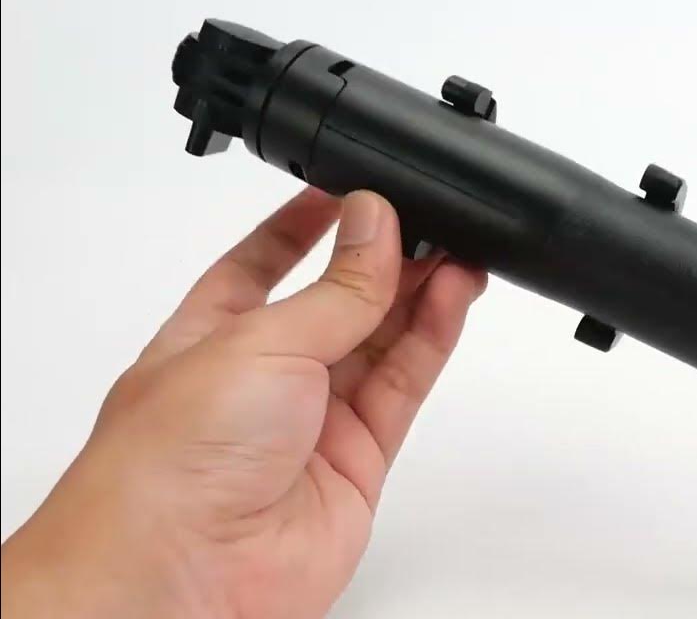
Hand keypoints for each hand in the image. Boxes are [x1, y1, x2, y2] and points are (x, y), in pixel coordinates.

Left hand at [0, 189, 485, 617]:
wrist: (184, 573)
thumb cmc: (172, 459)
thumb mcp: (259, 342)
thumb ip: (336, 288)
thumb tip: (377, 222)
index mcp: (211, 335)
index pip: (261, 264)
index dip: (305, 226)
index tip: (350, 188)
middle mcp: (264, 377)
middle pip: (337, 301)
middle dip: (383, 257)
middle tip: (430, 215)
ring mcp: (314, 420)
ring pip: (381, 341)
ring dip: (421, 293)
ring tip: (460, 246)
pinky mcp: (360, 460)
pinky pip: (404, 386)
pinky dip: (433, 339)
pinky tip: (454, 295)